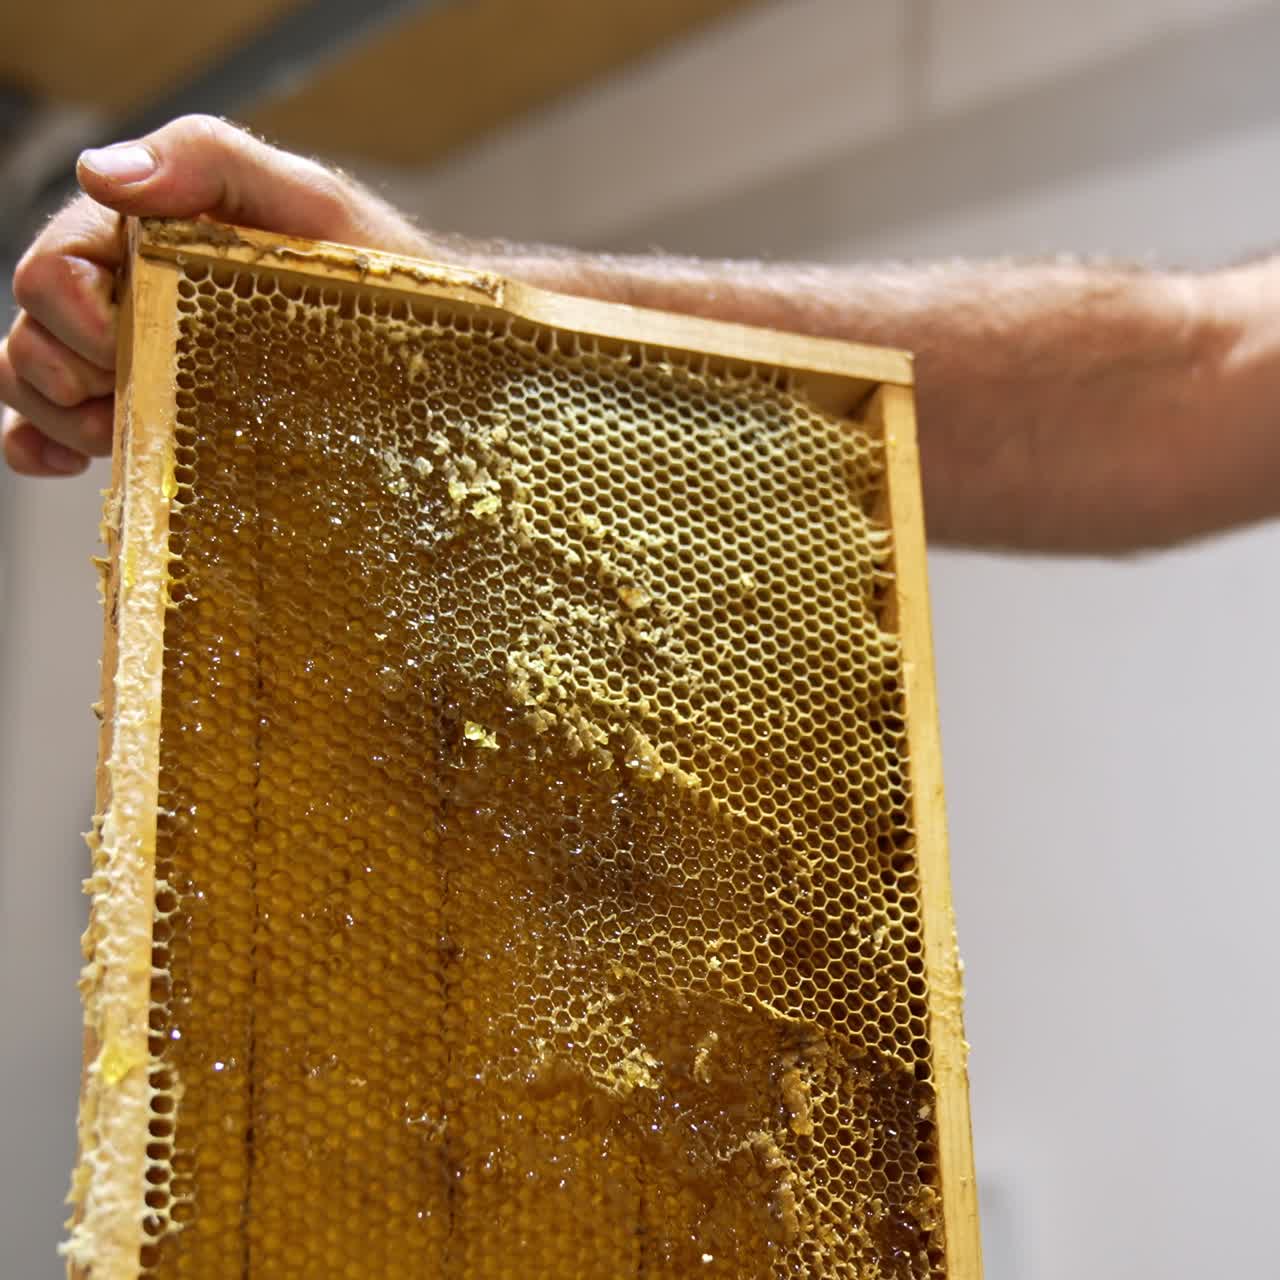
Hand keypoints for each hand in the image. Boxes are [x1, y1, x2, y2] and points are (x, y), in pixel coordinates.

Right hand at [0, 114, 429, 475]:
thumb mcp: (309, 204)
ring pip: (36, 384)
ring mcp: (140, 361)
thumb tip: (106, 174)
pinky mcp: (156, 415)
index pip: (52, 269)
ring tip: (124, 434)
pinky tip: (69, 463)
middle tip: (136, 396)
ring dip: (62, 417)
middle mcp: (129, 296)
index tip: (128, 346)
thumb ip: (211, 163)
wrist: (429, 356)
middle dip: (66, 373)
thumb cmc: (376, 274)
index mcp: (148, 239)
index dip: (72, 316)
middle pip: (34, 334)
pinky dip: (41, 447)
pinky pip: (59, 432)